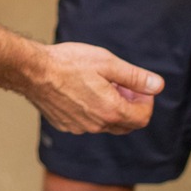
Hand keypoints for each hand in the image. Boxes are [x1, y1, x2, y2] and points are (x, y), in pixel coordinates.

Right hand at [29, 42, 161, 134]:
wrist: (32, 71)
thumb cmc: (69, 63)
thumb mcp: (107, 63)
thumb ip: (135, 77)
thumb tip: (157, 85)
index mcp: (111, 110)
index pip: (142, 117)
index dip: (146, 100)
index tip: (138, 85)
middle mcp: (97, 125)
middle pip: (126, 124)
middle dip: (130, 105)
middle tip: (120, 84)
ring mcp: (79, 127)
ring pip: (106, 124)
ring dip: (111, 107)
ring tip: (99, 83)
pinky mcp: (65, 125)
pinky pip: (87, 123)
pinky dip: (92, 110)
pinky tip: (81, 90)